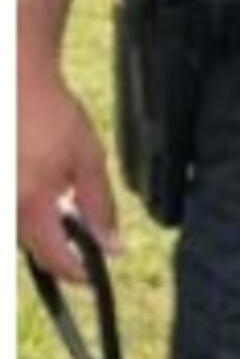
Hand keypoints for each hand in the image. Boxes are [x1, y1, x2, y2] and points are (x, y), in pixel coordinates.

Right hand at [16, 64, 115, 281]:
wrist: (16, 82)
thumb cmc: (52, 116)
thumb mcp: (88, 160)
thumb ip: (98, 206)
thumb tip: (111, 245)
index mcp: (32, 202)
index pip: (53, 257)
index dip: (75, 273)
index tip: (92, 276)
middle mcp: (8, 203)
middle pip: (32, 248)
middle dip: (58, 252)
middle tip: (84, 241)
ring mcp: (0, 194)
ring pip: (17, 231)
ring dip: (40, 230)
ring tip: (61, 207)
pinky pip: (12, 212)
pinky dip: (26, 213)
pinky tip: (40, 191)